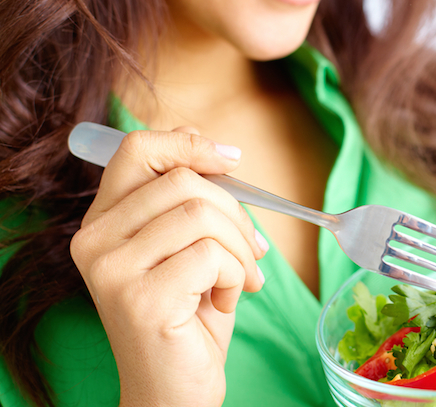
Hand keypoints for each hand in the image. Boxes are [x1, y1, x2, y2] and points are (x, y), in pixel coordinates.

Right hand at [70, 127, 267, 406]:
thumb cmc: (189, 316)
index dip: (190, 144)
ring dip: (240, 249)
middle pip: (183, 180)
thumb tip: (207, 143)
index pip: (137, 150)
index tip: (231, 160)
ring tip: (240, 281)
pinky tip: (226, 302)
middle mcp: (94, 241)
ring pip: (202, 214)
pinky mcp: (140, 298)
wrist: (175, 389)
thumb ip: (188, 199)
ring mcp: (112, 269)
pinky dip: (237, 276)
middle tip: (251, 250)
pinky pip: (213, 255)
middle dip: (236, 212)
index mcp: (104, 221)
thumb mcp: (189, 247)